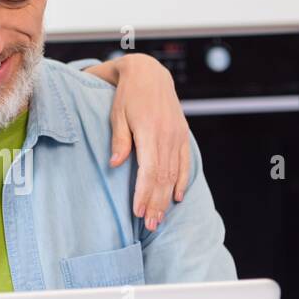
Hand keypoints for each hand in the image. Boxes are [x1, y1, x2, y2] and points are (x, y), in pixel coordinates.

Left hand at [105, 53, 190, 229]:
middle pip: (163, 177)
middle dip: (156, 203)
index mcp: (150, 131)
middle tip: (150, 225)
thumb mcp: (117, 114)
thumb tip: (114, 165)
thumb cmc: (128, 94)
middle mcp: (167, 135)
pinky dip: (182, 181)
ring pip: (174, 173)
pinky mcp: (182, 134)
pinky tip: (177, 197)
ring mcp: (177, 135)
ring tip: (160, 218)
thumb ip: (119, 141)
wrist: (149, 73)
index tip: (138, 212)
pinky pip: (184, 162)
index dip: (144, 193)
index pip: (149, 170)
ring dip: (166, 197)